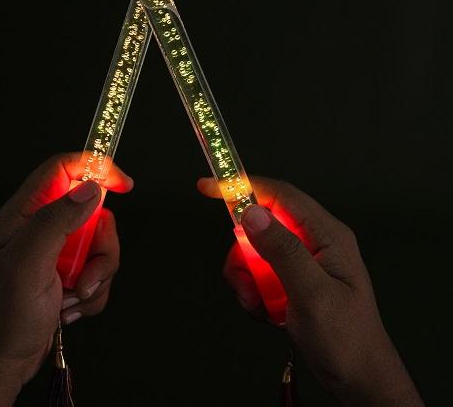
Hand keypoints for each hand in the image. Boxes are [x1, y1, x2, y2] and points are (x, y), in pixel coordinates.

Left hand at [0, 153, 132, 405]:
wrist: (0, 362)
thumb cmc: (1, 316)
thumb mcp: (26, 264)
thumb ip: (56, 220)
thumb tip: (90, 188)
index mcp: (25, 214)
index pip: (63, 169)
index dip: (94, 168)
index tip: (123, 184)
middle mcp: (43, 227)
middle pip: (93, 211)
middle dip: (100, 246)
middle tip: (85, 273)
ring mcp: (58, 251)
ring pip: (101, 245)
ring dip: (97, 275)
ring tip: (72, 297)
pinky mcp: (69, 274)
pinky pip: (100, 271)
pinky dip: (93, 293)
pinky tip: (69, 308)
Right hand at [198, 176, 423, 405]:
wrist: (359, 382)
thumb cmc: (348, 341)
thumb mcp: (312, 294)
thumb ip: (282, 251)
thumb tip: (253, 213)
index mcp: (326, 235)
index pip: (279, 195)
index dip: (243, 187)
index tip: (210, 187)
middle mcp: (314, 242)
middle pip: (260, 225)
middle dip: (243, 253)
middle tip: (246, 283)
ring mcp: (303, 262)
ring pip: (255, 251)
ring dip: (248, 279)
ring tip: (260, 305)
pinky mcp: (292, 280)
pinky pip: (258, 273)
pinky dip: (254, 292)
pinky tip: (267, 312)